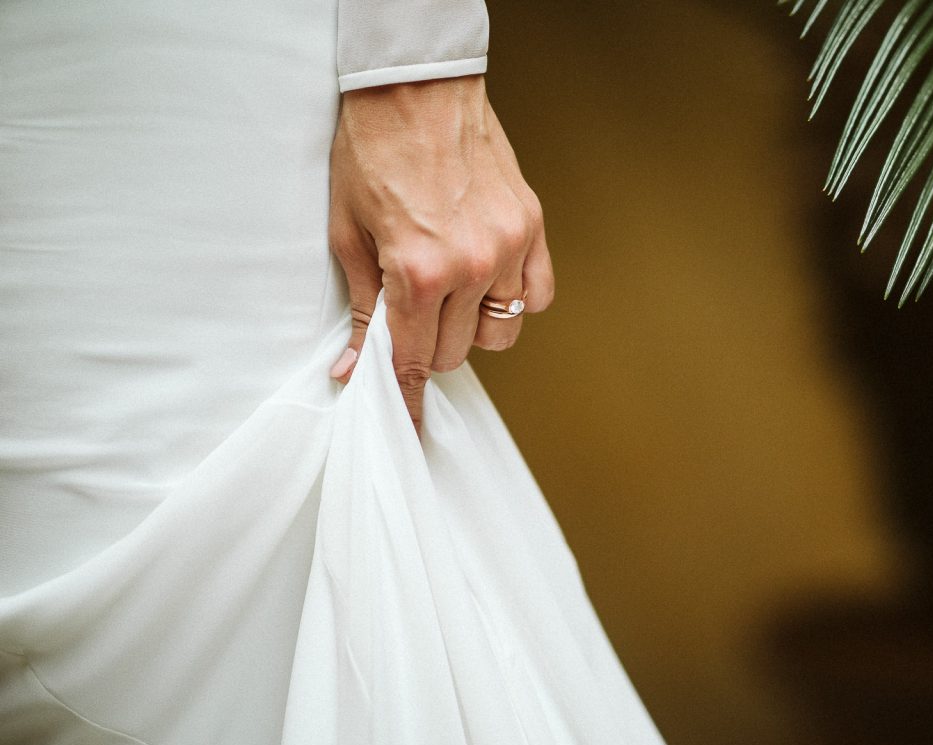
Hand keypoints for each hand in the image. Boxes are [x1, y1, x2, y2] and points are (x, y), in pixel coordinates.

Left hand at [326, 75, 553, 427]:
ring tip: (449, 296)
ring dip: (472, 328)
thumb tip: (357, 368)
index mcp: (416, 270)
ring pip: (500, 332)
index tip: (406, 424)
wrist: (414, 86)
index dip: (405, 398)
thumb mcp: (348, 234)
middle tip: (409, 317)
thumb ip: (362, 308)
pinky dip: (514, 300)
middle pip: (455, 352)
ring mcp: (509, 246)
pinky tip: (488, 280)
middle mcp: (470, 265)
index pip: (413, 360)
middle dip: (427, 347)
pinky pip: (537, 296)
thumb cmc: (371, 151)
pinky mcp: (532, 226)